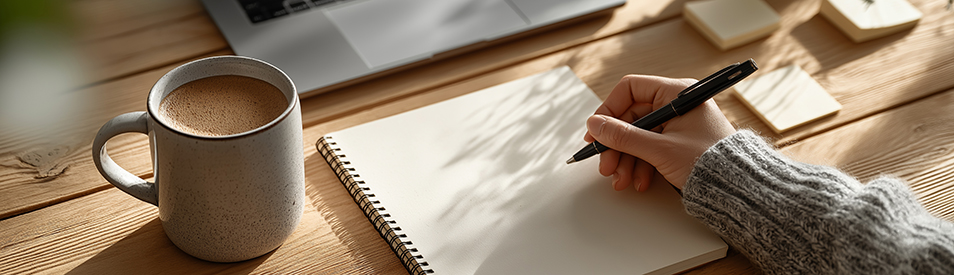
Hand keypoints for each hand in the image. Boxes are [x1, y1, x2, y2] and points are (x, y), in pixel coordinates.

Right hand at [583, 75, 735, 190]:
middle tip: (605, 164)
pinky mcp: (679, 141)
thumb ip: (623, 137)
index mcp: (677, 93)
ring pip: (639, 136)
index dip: (609, 110)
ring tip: (622, 179)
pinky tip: (639, 181)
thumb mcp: (659, 150)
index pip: (631, 89)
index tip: (597, 132)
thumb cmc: (709, 163)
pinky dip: (641, 164)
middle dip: (616, 144)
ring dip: (626, 159)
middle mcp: (677, 104)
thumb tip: (595, 126)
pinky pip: (651, 147)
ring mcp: (678, 123)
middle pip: (632, 117)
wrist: (738, 189)